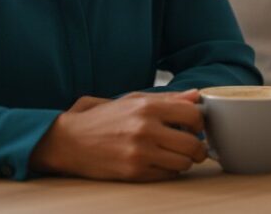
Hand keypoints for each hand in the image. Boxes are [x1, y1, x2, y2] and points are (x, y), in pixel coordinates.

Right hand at [29, 89, 205, 181]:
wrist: (70, 141)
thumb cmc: (104, 118)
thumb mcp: (133, 99)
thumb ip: (167, 99)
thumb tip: (195, 96)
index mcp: (147, 107)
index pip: (193, 115)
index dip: (199, 122)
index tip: (194, 126)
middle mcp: (146, 129)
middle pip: (193, 144)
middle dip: (198, 147)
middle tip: (194, 146)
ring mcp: (140, 153)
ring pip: (184, 163)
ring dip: (184, 160)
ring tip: (175, 154)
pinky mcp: (134, 172)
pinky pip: (168, 175)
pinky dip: (169, 170)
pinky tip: (159, 162)